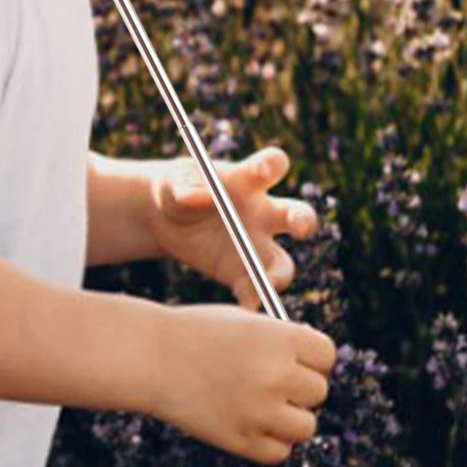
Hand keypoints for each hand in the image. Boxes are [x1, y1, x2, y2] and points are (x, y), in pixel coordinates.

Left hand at [149, 146, 317, 308]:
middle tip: (299, 228)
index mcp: (248, 180)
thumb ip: (186, 185)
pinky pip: (254, 288)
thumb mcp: (173, 181)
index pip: (273, 164)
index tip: (264, 170)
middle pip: (299, 215)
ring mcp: (255, 245)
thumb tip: (204, 197)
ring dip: (279, 275)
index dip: (273, 164)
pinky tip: (245, 302)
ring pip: (283, 263)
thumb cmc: (174, 187)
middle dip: (304, 220)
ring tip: (265, 284)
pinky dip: (252, 296)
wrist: (161, 218)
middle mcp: (262, 213)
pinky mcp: (240, 272)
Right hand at [149, 304, 335, 465]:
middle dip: (298, 387)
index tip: (296, 358)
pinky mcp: (242, 441)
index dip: (312, 357)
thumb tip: (316, 370)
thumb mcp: (243, 322)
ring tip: (262, 404)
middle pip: (318, 391)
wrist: (150, 357)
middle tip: (271, 381)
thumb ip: (283, 343)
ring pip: (305, 427)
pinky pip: (279, 451)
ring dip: (290, 418)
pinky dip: (269, 441)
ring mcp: (259, 411)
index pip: (326, 355)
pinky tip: (249, 422)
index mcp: (279, 338)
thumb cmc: (197, 334)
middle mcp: (275, 375)